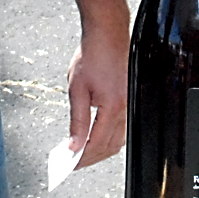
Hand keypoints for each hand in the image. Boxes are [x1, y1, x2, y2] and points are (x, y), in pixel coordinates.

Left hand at [65, 25, 127, 168]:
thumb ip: (77, 121)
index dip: (82, 157)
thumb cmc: (92, 55)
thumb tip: (73, 145)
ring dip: (100, 149)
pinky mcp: (129, 99)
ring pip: (118, 139)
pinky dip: (107, 137)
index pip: (97, 143)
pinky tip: (94, 136)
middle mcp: (125, 108)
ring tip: (80, 153)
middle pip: (110, 146)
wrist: (108, 33)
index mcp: (112, 106)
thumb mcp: (77, 89)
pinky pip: (121, 127)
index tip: (69, 164)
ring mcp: (129, 104)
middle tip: (72, 163)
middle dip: (91, 158)